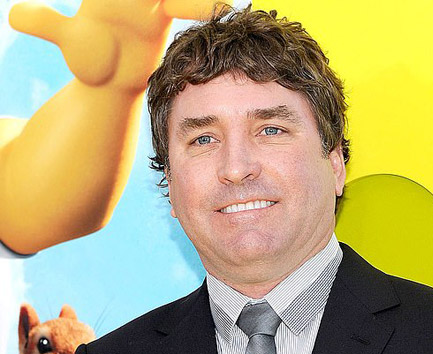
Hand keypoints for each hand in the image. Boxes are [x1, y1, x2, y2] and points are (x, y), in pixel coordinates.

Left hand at [8, 0, 215, 91]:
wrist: (109, 78)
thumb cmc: (87, 57)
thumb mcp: (68, 41)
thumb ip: (44, 23)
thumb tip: (13, 17)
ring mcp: (152, 5)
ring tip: (218, 2)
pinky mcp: (167, 18)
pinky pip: (187, 5)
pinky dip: (203, 3)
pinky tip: (221, 7)